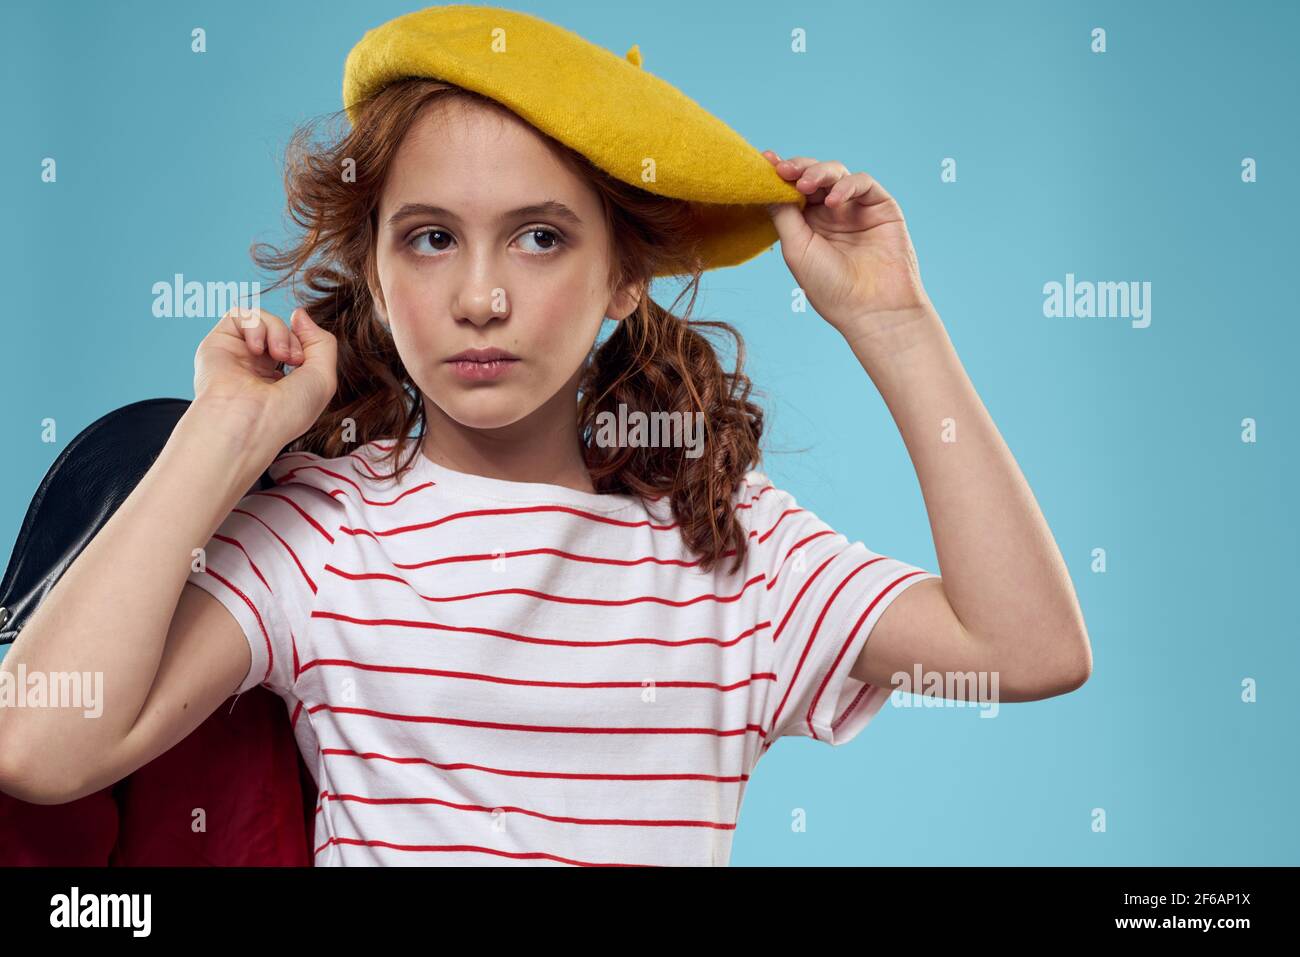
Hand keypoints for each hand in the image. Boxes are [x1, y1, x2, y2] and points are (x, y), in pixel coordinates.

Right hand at [192, 306, 337, 448]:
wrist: (248, 423)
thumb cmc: (286, 412)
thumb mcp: (323, 379)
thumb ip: (321, 342)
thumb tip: (299, 314)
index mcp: (280, 381)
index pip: (297, 346)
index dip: (306, 344)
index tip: (305, 360)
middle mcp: (256, 367)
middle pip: (282, 330)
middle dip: (294, 338)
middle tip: (294, 360)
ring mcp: (236, 355)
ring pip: (263, 319)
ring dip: (278, 330)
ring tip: (278, 354)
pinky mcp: (218, 344)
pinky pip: (240, 314)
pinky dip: (255, 325)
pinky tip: (255, 348)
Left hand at [762, 151, 932, 336]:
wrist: (872, 309)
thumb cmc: (831, 288)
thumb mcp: (796, 249)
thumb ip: (784, 214)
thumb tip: (768, 184)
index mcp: (808, 225)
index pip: (792, 191)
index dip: (779, 175)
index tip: (765, 161)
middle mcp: (831, 214)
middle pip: (812, 177)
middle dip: (797, 169)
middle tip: (782, 169)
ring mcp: (855, 208)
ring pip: (835, 173)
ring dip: (818, 172)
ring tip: (804, 184)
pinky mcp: (880, 206)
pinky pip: (862, 183)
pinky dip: (846, 185)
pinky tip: (833, 201)